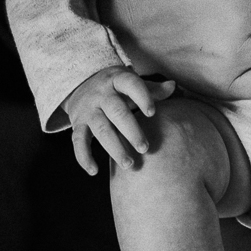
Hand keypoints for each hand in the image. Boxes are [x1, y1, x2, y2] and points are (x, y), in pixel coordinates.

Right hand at [61, 66, 175, 174]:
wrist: (81, 83)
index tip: (152, 113)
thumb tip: (173, 86)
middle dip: (131, 131)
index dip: (141, 97)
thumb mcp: (131, 82)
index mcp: (117, 80)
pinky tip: (94, 171)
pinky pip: (78, 140)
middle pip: (117, 112)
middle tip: (145, 148)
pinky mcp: (78, 123)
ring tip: (129, 164)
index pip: (131, 85)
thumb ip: (152, 89)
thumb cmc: (116, 87)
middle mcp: (101, 94)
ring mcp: (88, 109)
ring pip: (100, 129)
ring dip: (114, 148)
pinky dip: (83, 157)